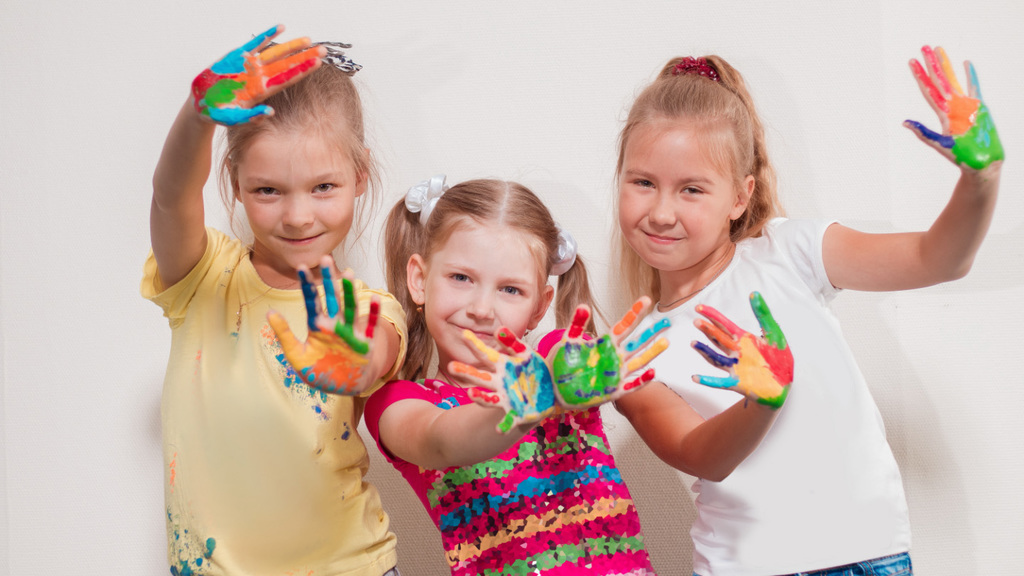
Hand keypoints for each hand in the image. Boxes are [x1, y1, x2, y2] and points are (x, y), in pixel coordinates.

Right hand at [191, 25, 322, 125]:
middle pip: (287, 64)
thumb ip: (251, 116)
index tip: (317, 63)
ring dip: (292, 46)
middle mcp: (260, 77)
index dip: (302, 70)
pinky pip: (256, 43)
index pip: (287, 79)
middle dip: (304, 57)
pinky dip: (268, 35)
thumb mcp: (234, 119)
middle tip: (323, 50)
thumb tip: (269, 113)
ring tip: (309, 39)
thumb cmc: (218, 113)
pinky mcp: (237, 56)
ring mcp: (250, 65)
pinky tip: (281, 28)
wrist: (201, 103)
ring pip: (275, 52)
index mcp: (261, 91)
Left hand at [267, 258, 379, 394]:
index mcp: (317, 327)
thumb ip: (284, 334)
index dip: (306, 285)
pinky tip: (374, 299)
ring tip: (348, 273)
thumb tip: (269, 312)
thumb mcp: (296, 355)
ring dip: (350, 291)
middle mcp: (334, 325)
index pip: (311, 301)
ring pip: (351, 308)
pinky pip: (371, 326)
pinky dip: (373, 314)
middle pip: (332, 298)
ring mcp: (351, 333)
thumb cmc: (319, 372)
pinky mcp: (365, 343)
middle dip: (328, 279)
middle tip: (325, 258)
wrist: (343, 388)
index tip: (301, 267)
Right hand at [448, 329, 555, 433]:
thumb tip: (498, 330)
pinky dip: (504, 425)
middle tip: (451, 366)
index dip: (475, 344)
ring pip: (489, 398)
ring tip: (471, 394)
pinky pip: (509, 420)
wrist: (552, 389)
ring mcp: (506, 397)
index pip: (485, 353)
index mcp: (502, 365)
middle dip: (466, 372)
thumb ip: (513, 342)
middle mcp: (499, 382)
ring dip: (480, 397)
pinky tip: (500, 430)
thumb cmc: (535, 369)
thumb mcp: (526, 353)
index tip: (463, 334)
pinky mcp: (517, 412)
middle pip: (480, 377)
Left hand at [547, 298, 669, 408]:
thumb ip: (577, 324)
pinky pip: (632, 385)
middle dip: (650, 332)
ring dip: (652, 353)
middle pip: (636, 342)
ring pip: (638, 361)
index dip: (635, 312)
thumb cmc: (562, 364)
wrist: (554, 388)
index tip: (646, 299)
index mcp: (604, 344)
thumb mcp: (568, 341)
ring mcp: (615, 374)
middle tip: (666, 321)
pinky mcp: (613, 391)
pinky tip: (652, 372)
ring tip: (666, 342)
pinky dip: (642, 380)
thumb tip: (584, 305)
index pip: (623, 325)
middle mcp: (614, 357)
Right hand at [691, 292, 792, 408]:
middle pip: (718, 339)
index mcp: (743, 339)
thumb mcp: (774, 334)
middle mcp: (736, 352)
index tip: (699, 307)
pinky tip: (695, 378)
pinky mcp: (738, 383)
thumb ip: (763, 314)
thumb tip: (754, 293)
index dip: (712, 315)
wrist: (783, 384)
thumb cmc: (779, 359)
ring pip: (716, 358)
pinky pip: (720, 382)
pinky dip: (708, 381)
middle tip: (696, 321)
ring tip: (693, 343)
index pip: (724, 325)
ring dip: (704, 351)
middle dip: (707, 330)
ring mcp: (735, 367)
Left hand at [905, 46, 1002, 169]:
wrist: (982, 162)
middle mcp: (952, 106)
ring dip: (947, 65)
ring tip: (939, 49)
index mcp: (942, 114)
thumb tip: (904, 122)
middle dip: (931, 64)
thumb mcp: (939, 143)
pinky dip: (971, 75)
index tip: (911, 62)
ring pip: (953, 79)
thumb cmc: (961, 157)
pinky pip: (974, 87)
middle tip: (924, 47)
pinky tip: (966, 63)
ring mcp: (966, 105)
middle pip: (939, 80)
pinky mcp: (980, 107)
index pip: (928, 90)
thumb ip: (923, 132)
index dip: (920, 76)